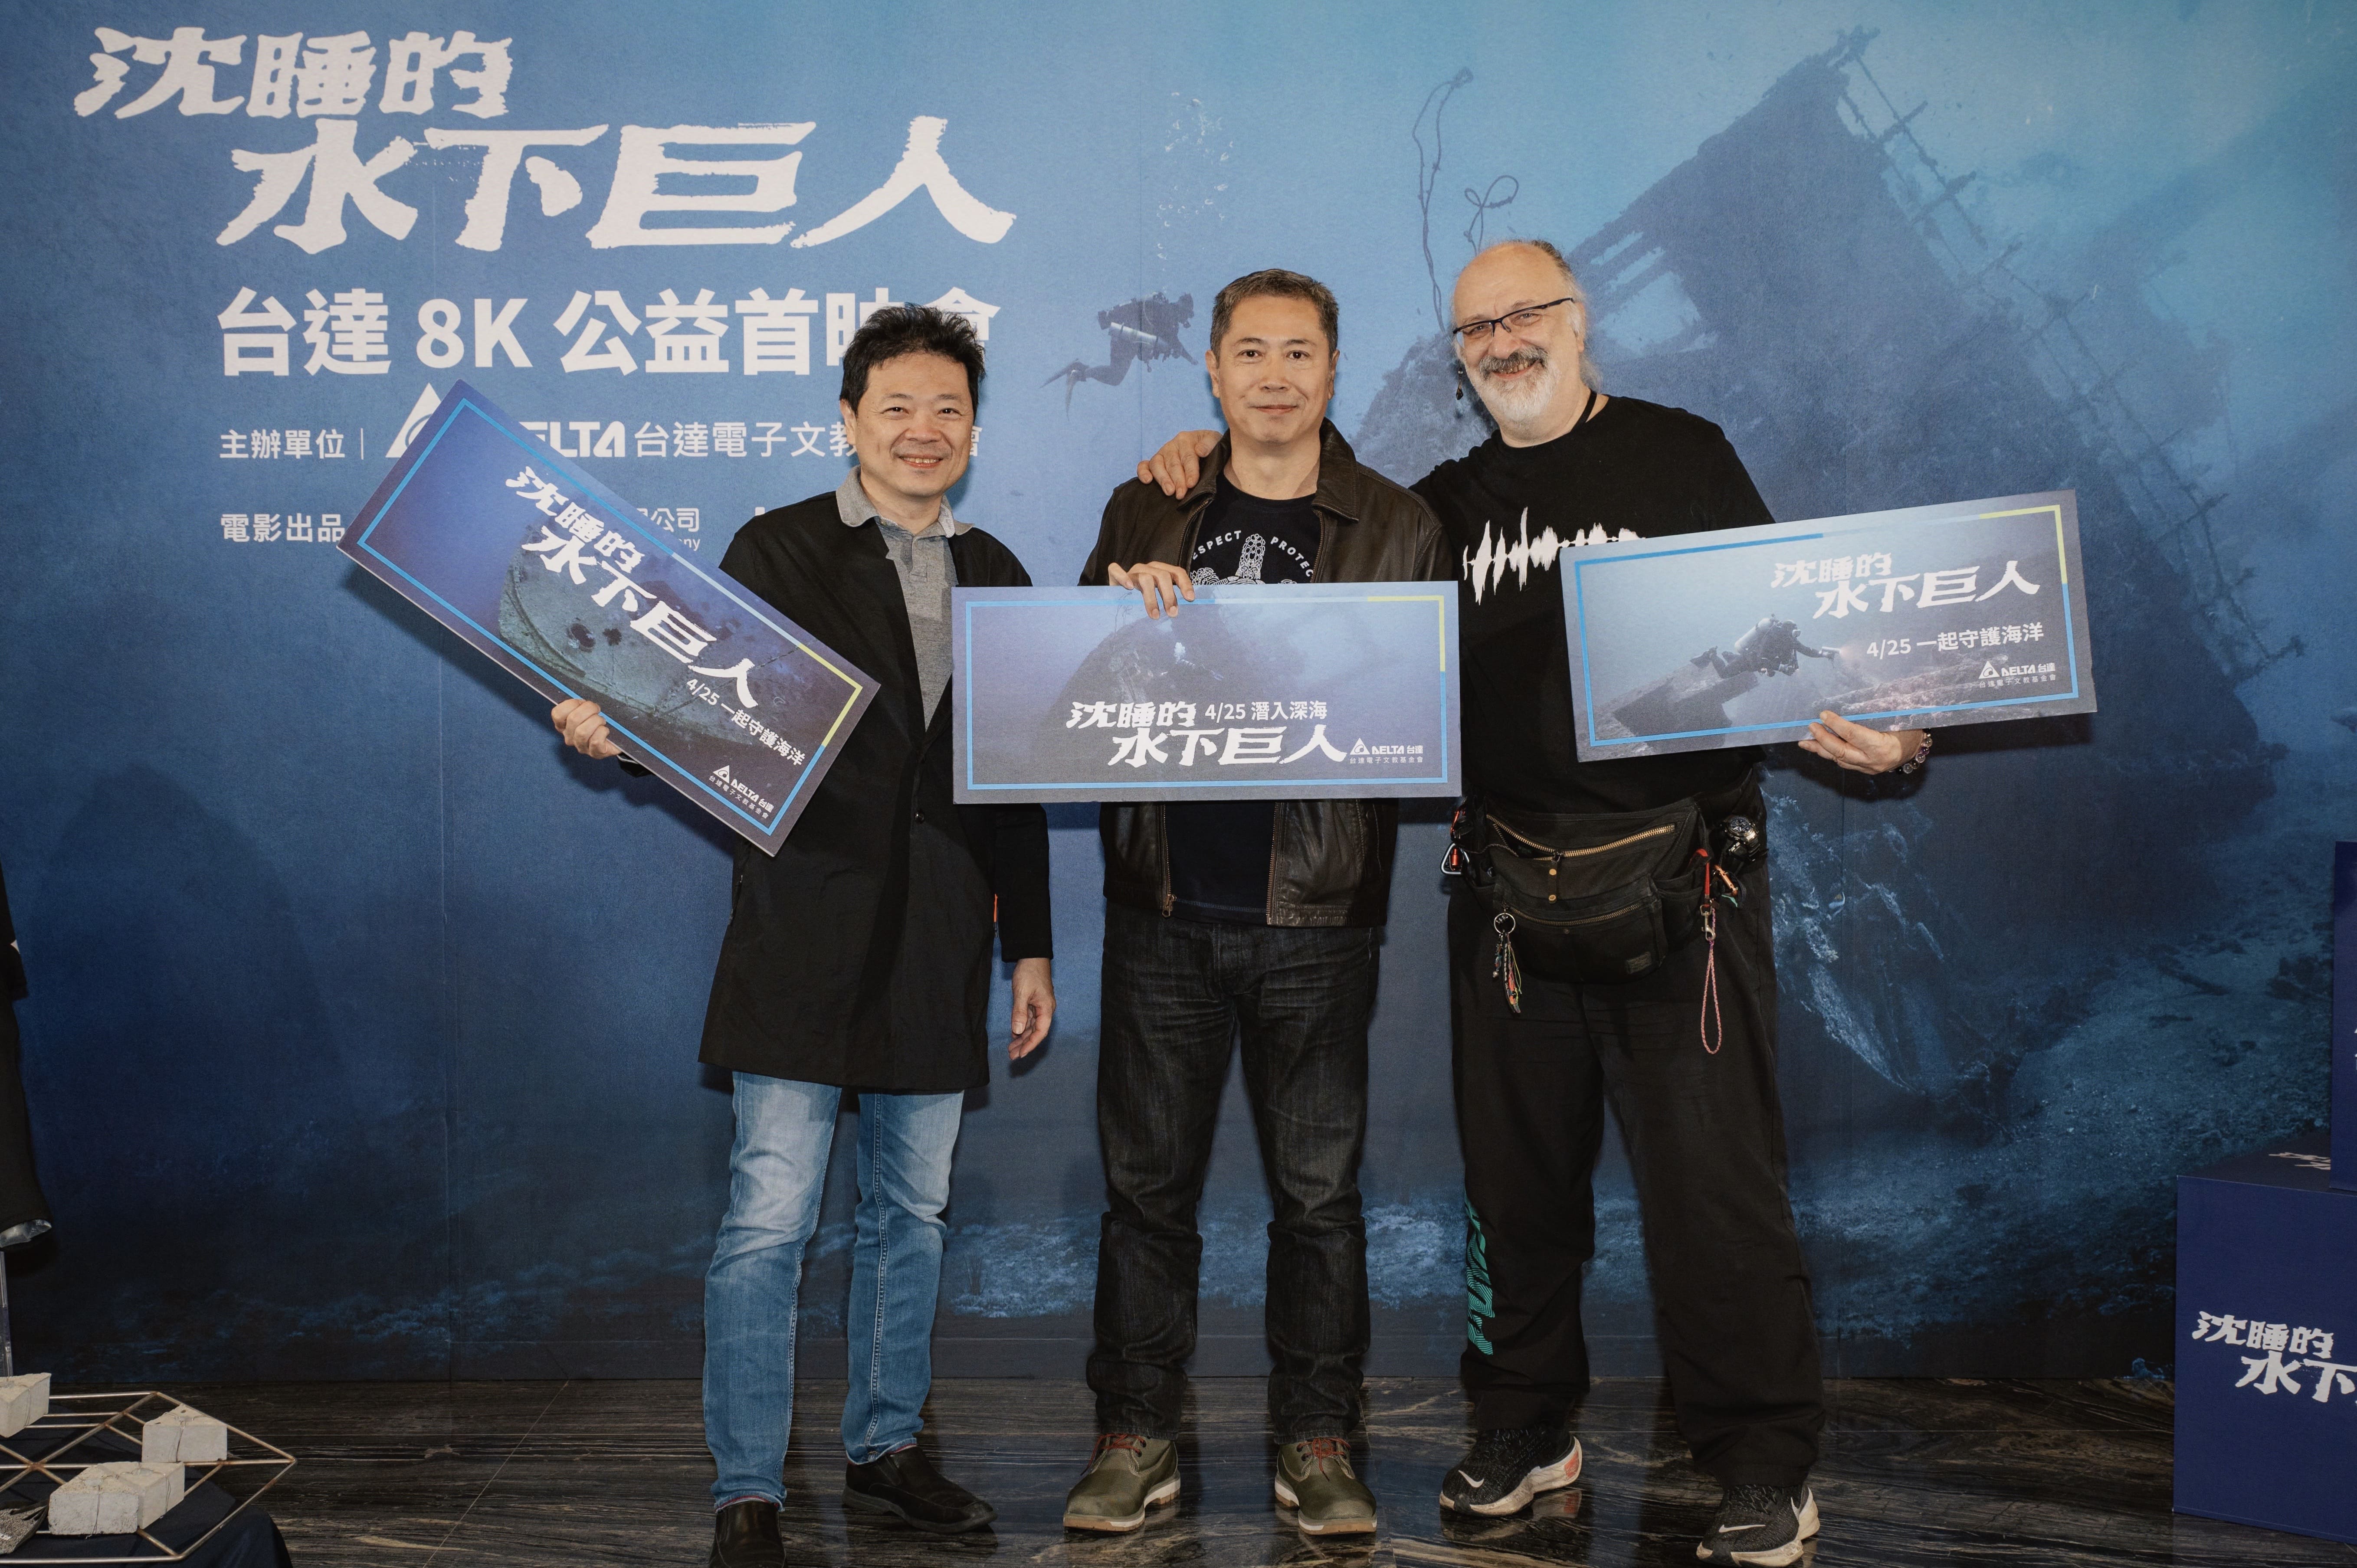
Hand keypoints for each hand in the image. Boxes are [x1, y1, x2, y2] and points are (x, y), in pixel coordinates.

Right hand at [552, 697, 622, 758]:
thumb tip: (582, 700)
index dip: (572, 704)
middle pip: (573, 719)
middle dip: (589, 709)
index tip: (582, 703)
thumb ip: (580, 703)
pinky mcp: (595, 753)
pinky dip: (603, 732)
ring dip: (596, 721)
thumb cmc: (599, 721)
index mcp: (564, 725)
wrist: (615, 737)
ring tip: (602, 722)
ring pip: (582, 732)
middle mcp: (569, 737)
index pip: (557, 713)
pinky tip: (606, 731)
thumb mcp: (587, 709)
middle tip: (597, 710)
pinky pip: (595, 741)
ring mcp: (581, 747)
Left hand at [1008, 957, 1054, 1058]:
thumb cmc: (1029, 972)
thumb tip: (1017, 1031)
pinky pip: (1028, 1019)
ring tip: (1010, 1049)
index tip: (1020, 1054)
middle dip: (1024, 1044)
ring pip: (1031, 1026)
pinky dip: (1021, 1027)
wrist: (1032, 955)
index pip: (1040, 1032)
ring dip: (1021, 1038)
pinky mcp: (1034, 1002)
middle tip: (1011, 1056)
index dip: (1031, 1044)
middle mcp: (1045, 1009)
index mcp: (1046, 1008)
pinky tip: (1014, 1034)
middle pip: (1036, 1032)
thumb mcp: (1022, 992)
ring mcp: (1040, 1006)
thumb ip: (1019, 1012)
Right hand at [1108, 561, 1194, 618]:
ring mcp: (1132, 571)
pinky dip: (1123, 576)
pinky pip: (1116, 570)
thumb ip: (1168, 601)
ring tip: (1155, 615)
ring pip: (1145, 578)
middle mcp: (1147, 569)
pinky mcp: (1114, 575)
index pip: (1177, 572)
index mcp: (1161, 571)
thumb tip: (1180, 614)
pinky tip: (1129, 588)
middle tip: (1172, 614)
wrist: (1116, 599)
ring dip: (1151, 598)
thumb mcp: (1157, 599)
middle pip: (1163, 576)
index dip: (1185, 584)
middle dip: (1169, 596)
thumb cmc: (1141, 602)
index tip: (1190, 599)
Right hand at [1135, 430, 1220, 497]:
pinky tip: (1147, 481)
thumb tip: (1200, 450)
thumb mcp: (1216, 442)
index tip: (1192, 483)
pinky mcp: (1154, 462)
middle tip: (1181, 494)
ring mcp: (1162, 453)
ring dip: (1163, 479)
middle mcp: (1173, 445)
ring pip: (1157, 465)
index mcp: (1187, 439)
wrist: (1208, 453)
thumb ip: (1210, 444)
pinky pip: (1144, 465)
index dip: (1190, 470)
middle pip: (1173, 463)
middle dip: (1178, 480)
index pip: (1188, 456)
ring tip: (1169, 492)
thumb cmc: (1212, 450)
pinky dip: (1143, 472)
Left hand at [1798, 711, 1924, 774]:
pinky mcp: (1864, 770)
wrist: (1918, 749)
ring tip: (1804, 741)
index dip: (1837, 724)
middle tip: (1811, 726)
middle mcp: (1873, 761)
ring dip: (1820, 749)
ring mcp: (1868, 768)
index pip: (1854, 735)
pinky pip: (1843, 763)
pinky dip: (1829, 754)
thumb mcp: (1898, 719)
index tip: (1824, 714)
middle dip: (1823, 739)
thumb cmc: (1910, 728)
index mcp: (1883, 747)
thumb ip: (1877, 713)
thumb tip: (1854, 700)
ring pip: (1839, 759)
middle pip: (1841, 751)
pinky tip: (1818, 746)